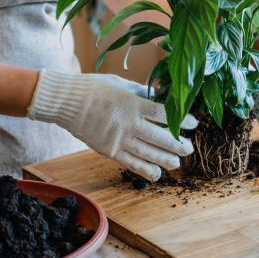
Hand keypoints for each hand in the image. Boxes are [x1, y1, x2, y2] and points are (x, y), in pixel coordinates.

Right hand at [26, 70, 196, 180]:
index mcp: (132, 104)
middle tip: (189, 148)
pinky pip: (131, 164)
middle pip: (160, 138)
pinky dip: (146, 170)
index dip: (182, 120)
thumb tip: (163, 95)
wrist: (65, 102)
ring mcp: (118, 140)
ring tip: (177, 162)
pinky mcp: (109, 151)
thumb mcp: (121, 83)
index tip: (193, 123)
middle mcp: (128, 124)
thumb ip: (143, 92)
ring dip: (167, 160)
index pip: (163, 114)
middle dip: (179, 145)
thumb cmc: (93, 87)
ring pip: (148, 154)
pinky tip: (157, 173)